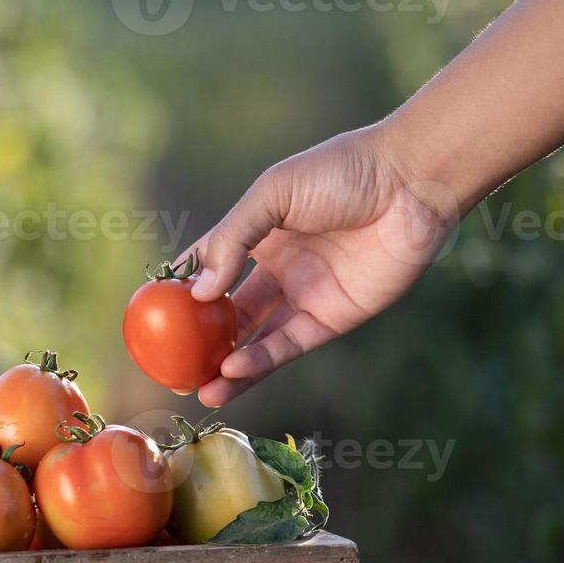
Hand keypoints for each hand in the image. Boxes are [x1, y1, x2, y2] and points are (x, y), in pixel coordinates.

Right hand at [177, 127, 458, 406]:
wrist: (411, 183)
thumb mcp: (272, 195)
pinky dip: (260, 361)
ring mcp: (305, 296)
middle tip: (172, 368)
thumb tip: (198, 293)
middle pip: (231, 314)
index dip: (183, 291)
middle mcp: (280, 269)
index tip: (152, 315)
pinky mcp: (332, 318)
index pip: (212, 267)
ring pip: (256, 340)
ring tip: (197, 389)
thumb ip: (233, 240)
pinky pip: (287, 346)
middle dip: (201, 343)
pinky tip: (232, 370)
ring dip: (227, 367)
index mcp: (261, 234)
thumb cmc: (342, 173)